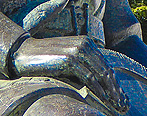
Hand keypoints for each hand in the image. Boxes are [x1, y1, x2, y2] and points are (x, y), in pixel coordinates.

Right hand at [10, 36, 129, 113]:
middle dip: (116, 88)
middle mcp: (85, 44)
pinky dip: (98, 89)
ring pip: (101, 74)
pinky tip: (103, 98)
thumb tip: (100, 84)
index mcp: (87, 43)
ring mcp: (78, 51)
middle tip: (122, 104)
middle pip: (106, 70)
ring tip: (115, 104)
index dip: (115, 82)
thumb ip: (83, 66)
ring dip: (110, 91)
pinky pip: (89, 77)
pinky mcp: (70, 60)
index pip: (106, 65)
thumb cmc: (46, 59)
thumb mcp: (68, 59)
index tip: (120, 96)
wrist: (24, 53)